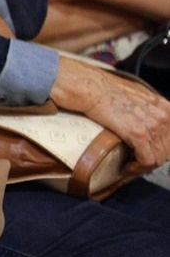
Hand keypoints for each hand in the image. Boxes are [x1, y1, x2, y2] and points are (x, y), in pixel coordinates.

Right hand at [51, 57, 169, 168]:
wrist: (92, 89)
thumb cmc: (107, 92)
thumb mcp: (138, 97)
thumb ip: (149, 110)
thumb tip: (148, 123)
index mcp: (165, 108)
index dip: (160, 150)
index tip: (147, 154)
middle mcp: (164, 117)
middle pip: (167, 151)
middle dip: (152, 160)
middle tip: (137, 163)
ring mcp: (153, 126)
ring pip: (159, 159)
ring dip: (143, 166)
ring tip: (130, 166)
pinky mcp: (139, 134)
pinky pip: (147, 160)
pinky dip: (137, 167)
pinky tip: (126, 166)